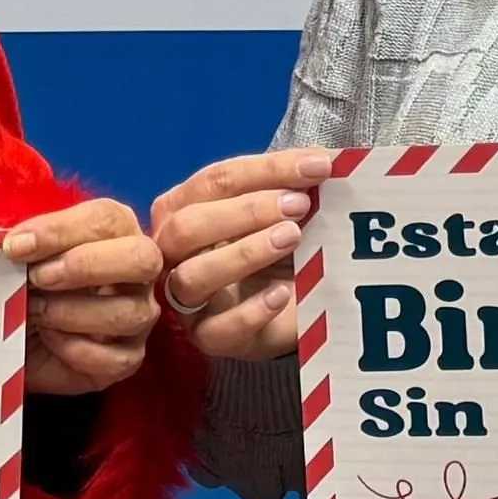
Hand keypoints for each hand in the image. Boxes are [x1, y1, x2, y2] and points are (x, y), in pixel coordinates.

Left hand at [0, 197, 159, 398]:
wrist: (13, 341)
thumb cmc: (23, 287)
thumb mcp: (16, 260)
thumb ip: (17, 244)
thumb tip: (6, 240)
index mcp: (115, 233)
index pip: (106, 220)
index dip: (60, 231)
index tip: (16, 247)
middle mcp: (137, 272)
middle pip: (141, 259)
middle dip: (85, 266)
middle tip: (37, 278)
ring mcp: (139, 316)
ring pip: (129, 313)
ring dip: (71, 313)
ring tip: (34, 312)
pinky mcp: (128, 358)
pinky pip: (114, 358)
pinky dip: (75, 350)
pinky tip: (49, 340)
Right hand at [152, 145, 329, 362]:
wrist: (292, 306)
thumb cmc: (281, 249)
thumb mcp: (287, 211)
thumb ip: (295, 186)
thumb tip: (324, 160)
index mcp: (183, 208)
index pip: (214, 181)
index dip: (266, 170)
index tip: (317, 165)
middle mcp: (173, 252)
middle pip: (187, 226)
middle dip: (246, 210)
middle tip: (299, 205)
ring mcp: (186, 299)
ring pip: (192, 276)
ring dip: (243, 253)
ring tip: (292, 238)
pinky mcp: (208, 338)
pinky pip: (216, 330)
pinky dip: (250, 311)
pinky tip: (282, 294)